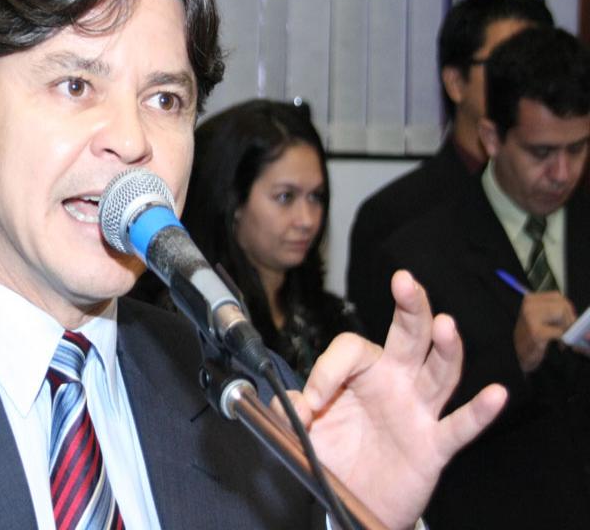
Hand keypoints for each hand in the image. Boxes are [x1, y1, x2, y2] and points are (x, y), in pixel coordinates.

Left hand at [279, 270, 506, 529]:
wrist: (354, 502)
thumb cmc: (337, 456)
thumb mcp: (304, 430)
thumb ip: (288, 412)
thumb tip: (295, 403)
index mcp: (365, 372)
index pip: (353, 347)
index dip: (329, 368)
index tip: (312, 401)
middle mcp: (397, 383)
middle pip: (410, 336)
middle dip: (410, 307)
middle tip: (405, 281)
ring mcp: (418, 412)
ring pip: (439, 372)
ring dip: (445, 349)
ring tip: (446, 324)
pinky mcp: (434, 446)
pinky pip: (460, 427)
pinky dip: (479, 412)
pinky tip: (495, 394)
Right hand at [513, 291, 575, 371]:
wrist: (519, 353)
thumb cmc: (531, 335)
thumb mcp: (539, 316)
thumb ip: (553, 309)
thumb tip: (571, 311)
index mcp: (530, 299)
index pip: (557, 296)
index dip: (567, 308)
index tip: (568, 320)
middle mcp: (528, 306)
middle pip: (561, 305)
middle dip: (568, 319)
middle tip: (566, 331)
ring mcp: (531, 318)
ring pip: (561, 315)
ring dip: (566, 328)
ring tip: (561, 337)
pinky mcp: (536, 332)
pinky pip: (560, 332)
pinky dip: (563, 339)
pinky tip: (558, 345)